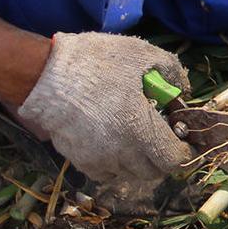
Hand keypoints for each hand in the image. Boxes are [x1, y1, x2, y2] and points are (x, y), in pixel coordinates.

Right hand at [12, 32, 192, 182]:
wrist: (44, 75)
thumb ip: (171, 73)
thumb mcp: (141, 55)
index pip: (174, 160)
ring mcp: (100, 160)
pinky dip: (113, 164)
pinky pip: (106, 173)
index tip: (181, 140)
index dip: (182, 152)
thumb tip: (183, 92)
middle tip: (157, 136)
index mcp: (141, 130)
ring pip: (129, 173)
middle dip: (161, 157)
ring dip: (136, 160)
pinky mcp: (80, 161)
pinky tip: (110, 142)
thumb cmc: (96, 62)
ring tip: (131, 136)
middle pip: (153, 172)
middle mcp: (123, 153)